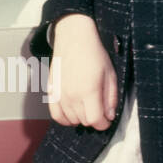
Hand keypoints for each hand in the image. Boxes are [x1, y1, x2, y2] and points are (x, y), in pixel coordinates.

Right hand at [47, 14, 116, 130]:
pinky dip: (64, 118)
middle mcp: (71, 94)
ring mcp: (59, 93)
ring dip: (80, 118)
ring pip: (70, 120)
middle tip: (99, 109)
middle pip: (83, 122)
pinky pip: (55, 114)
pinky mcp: (51, 90)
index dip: (104, 123)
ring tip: (87, 107)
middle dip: (94, 119)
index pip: (95, 121)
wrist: (73, 38)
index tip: (107, 119)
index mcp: (89, 90)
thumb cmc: (93, 53)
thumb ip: (111, 98)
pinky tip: (72, 113)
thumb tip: (109, 115)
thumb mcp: (110, 75)